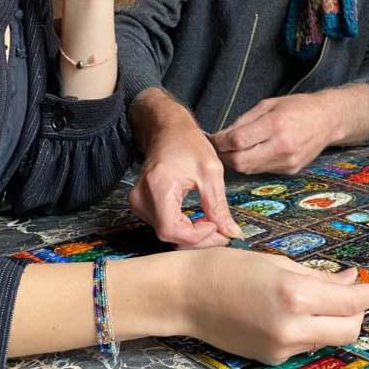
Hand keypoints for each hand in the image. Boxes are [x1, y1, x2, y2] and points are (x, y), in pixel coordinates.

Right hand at [128, 96, 242, 248]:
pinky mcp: (140, 204)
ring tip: (211, 223)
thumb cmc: (188, 144)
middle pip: (168, 234)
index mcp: (158, 186)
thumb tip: (231, 232)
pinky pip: (162, 225)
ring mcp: (138, 202)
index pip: (171, 229)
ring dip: (191, 234)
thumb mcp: (211, 172)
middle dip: (198, 238)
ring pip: (166, 232)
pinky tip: (197, 220)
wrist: (168, 130)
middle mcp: (142, 197)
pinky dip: (182, 227)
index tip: (218, 230)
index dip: (197, 236)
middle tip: (221, 231)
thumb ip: (219, 206)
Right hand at [171, 248, 368, 365]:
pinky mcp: (272, 358)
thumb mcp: (278, 262)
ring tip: (319, 297)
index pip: (351, 302)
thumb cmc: (229, 268)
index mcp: (295, 294)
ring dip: (334, 319)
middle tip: (355, 291)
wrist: (188, 295)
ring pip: (328, 338)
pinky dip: (310, 328)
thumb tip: (351, 281)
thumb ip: (319, 276)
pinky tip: (293, 311)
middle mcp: (292, 326)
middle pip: (349, 329)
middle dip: (358, 311)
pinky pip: (305, 344)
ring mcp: (282, 347)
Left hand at [210, 93, 333, 174]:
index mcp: (276, 124)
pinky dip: (252, 163)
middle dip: (225, 156)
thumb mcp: (269, 104)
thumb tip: (221, 135)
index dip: (220, 141)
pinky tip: (253, 152)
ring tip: (234, 149)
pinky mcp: (290, 170)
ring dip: (237, 161)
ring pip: (249, 169)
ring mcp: (287, 161)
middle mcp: (282, 146)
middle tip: (220, 147)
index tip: (213, 138)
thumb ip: (244, 121)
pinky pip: (262, 170)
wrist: (328, 120)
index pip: (237, 140)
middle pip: (240, 161)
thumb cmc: (298, 107)